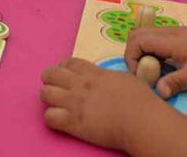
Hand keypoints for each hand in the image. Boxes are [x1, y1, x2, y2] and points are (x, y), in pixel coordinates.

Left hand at [40, 57, 161, 150]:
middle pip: (51, 74)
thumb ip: (111, 77)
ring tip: (56, 104)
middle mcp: (81, 85)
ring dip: (49, 98)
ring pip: (45, 93)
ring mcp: (75, 103)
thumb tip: (109, 80)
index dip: (63, 67)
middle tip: (56, 88)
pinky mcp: (74, 123)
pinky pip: (49, 117)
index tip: (66, 74)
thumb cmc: (140, 101)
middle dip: (50, 79)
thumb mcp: (125, 78)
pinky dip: (52, 118)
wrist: (140, 120)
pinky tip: (60, 120)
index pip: (68, 63)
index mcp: (94, 73)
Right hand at [124, 26, 186, 97]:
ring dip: (142, 51)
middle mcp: (167, 32)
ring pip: (146, 35)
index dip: (131, 57)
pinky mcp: (178, 35)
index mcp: (168, 41)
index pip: (137, 41)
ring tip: (154, 70)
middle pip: (136, 34)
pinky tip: (165, 65)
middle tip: (143, 72)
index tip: (141, 74)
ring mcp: (172, 32)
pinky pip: (155, 38)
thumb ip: (175, 83)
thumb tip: (159, 92)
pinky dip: (152, 50)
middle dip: (132, 53)